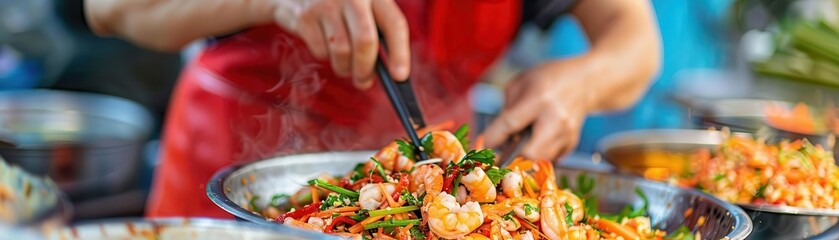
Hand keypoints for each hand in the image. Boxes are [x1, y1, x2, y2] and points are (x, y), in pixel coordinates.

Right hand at [272, 0, 410, 88]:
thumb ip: (377, 31)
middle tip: (364, 82)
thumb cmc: (341, 5)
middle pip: (365, 41)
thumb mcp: (364, 7)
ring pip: (342, 51)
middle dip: (366, 69)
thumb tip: (390, 73)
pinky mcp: (305, 17)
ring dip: (345, 68)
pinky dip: (326, 57)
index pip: (394, 24)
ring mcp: (326, 4)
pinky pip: (321, 51)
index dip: (400, 53)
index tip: (399, 77)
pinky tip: (326, 45)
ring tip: (345, 66)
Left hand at [484, 58, 594, 160]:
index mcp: (539, 98)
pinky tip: (535, 142)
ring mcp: (567, 133)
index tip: (479, 147)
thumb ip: (507, 107)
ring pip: (539, 160)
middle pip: (529, 152)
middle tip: (498, 156)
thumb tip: (495, 136)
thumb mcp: (521, 82)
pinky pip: (549, 159)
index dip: (491, 138)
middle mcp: (556, 118)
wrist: (586, 82)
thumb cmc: (547, 79)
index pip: (510, 124)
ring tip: (516, 146)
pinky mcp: (572, 143)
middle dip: (511, 158)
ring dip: (524, 158)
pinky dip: (538, 155)